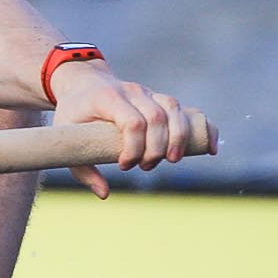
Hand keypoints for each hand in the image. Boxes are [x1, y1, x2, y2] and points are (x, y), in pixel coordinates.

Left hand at [49, 60, 210, 196]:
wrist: (82, 83)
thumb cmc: (74, 114)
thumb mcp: (66, 137)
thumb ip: (82, 169)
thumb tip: (105, 194)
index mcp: (107, 98)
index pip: (132, 121)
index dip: (134, 147)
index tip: (124, 164)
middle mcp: (131, 92)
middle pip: (157, 117)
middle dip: (156, 148)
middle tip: (145, 167)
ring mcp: (148, 93)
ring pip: (174, 110)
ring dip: (179, 140)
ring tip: (170, 161)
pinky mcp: (161, 100)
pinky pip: (188, 111)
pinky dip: (204, 128)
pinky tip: (210, 148)